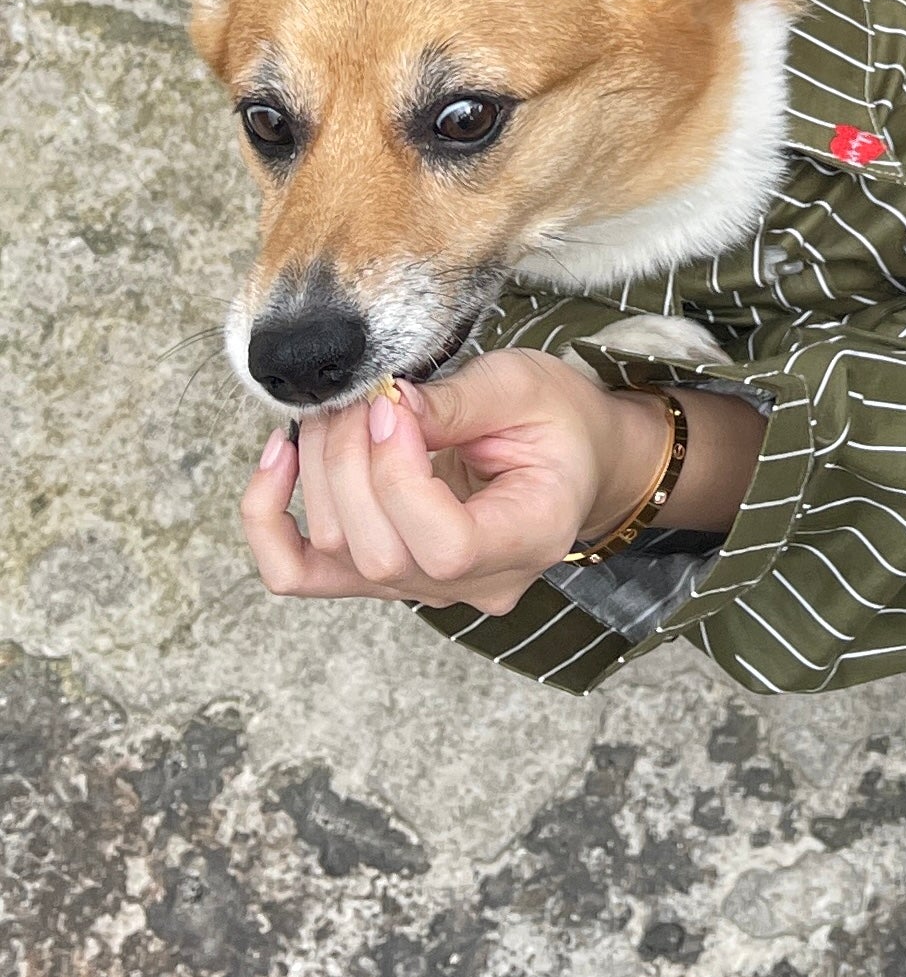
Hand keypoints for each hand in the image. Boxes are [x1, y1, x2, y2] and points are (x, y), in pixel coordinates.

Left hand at [239, 347, 663, 616]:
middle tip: (364, 391)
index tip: (395, 401)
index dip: (401, 477)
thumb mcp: (526, 388)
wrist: (567, 456)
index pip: (446, 547)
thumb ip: (459, 400)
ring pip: (334, 553)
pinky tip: (280, 455)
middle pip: (377, 551)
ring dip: (318, 467)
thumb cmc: (557, 420)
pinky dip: (268, 517)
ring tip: (341, 406)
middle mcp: (469, 585)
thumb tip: (381, 403)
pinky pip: (295, 571)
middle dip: (351, 459)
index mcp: (528, 540)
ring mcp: (417, 588)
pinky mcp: (373, 575)